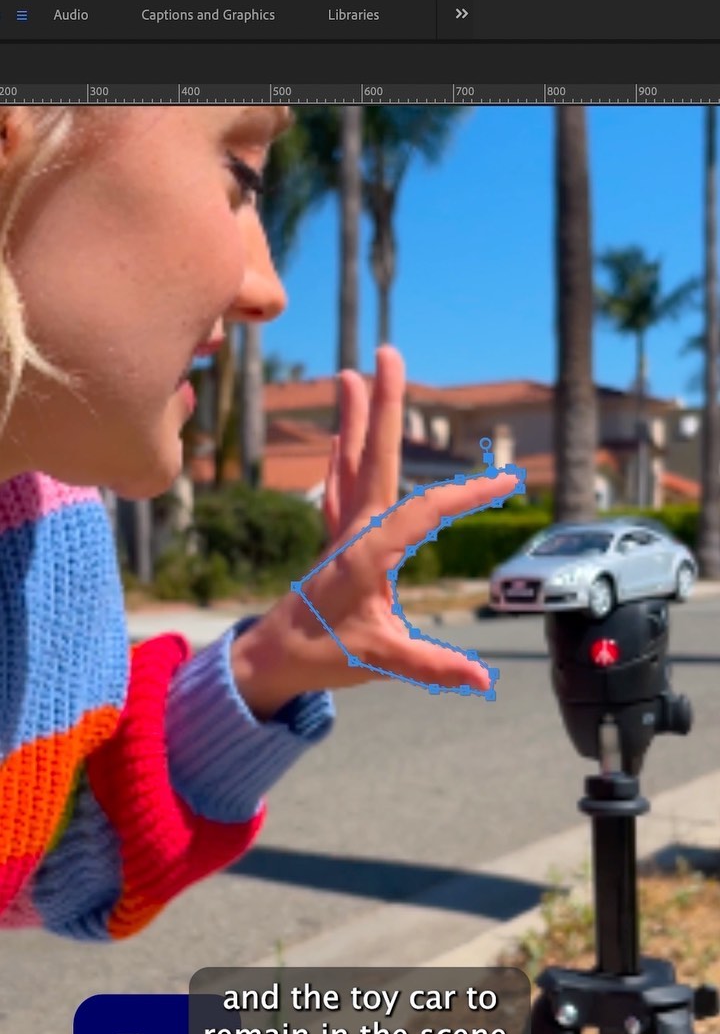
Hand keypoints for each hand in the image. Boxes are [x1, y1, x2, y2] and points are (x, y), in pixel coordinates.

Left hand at [231, 346, 521, 717]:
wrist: (271, 658)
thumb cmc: (323, 657)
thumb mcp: (380, 663)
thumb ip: (431, 666)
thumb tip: (481, 679)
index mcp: (369, 554)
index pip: (426, 510)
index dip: (468, 494)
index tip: (507, 480)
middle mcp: (353, 532)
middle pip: (374, 458)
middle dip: (384, 406)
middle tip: (387, 353)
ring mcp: (339, 531)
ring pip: (350, 463)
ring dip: (355, 418)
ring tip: (353, 373)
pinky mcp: (332, 539)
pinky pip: (339, 485)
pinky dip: (344, 454)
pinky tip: (345, 435)